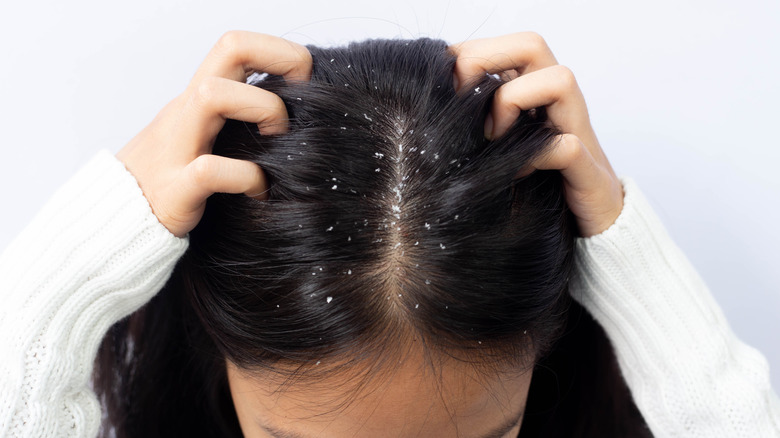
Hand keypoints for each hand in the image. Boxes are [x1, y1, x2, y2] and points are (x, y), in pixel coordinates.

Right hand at [115, 31, 311, 237]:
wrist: (117, 222)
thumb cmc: (174, 180)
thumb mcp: (204, 139)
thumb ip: (236, 122)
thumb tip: (294, 116)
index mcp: (197, 99)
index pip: (235, 45)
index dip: (278, 51)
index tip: (303, 82)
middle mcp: (186, 112)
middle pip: (229, 48)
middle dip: (279, 60)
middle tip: (297, 103)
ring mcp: (177, 147)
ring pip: (212, 95)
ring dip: (262, 109)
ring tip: (277, 141)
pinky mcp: (175, 190)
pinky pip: (210, 170)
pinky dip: (247, 177)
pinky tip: (259, 192)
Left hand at [449, 32, 622, 237]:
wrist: (591, 227)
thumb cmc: (535, 183)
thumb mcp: (499, 147)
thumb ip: (476, 123)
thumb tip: (429, 106)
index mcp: (535, 92)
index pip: (506, 46)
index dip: (468, 53)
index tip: (439, 82)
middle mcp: (559, 103)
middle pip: (532, 46)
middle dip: (485, 61)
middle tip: (460, 100)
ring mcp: (577, 132)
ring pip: (560, 79)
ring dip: (514, 102)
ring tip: (493, 137)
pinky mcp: (588, 171)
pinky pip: (568, 146)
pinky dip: (537, 156)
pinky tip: (518, 174)